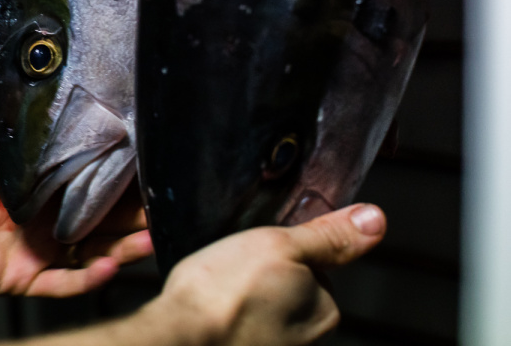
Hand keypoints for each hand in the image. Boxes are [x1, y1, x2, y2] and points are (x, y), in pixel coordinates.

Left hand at [0, 116, 152, 296]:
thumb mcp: (6, 132)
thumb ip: (47, 128)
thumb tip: (91, 107)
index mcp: (46, 182)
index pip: (99, 185)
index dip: (129, 184)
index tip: (159, 175)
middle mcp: (46, 217)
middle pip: (104, 223)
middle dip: (138, 220)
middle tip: (169, 212)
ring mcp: (35, 249)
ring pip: (92, 256)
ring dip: (123, 251)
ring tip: (150, 240)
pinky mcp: (19, 277)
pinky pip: (61, 285)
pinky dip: (87, 280)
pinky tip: (107, 267)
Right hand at [143, 204, 385, 345]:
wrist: (178, 337)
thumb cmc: (225, 292)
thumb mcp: (281, 245)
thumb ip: (328, 236)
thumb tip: (375, 219)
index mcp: (323, 311)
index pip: (314, 269)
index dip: (284, 250)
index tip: (258, 246)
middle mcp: (305, 342)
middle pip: (288, 293)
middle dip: (263, 278)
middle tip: (233, 264)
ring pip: (260, 312)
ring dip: (239, 298)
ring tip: (215, 286)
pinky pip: (237, 328)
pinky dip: (222, 315)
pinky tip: (205, 307)